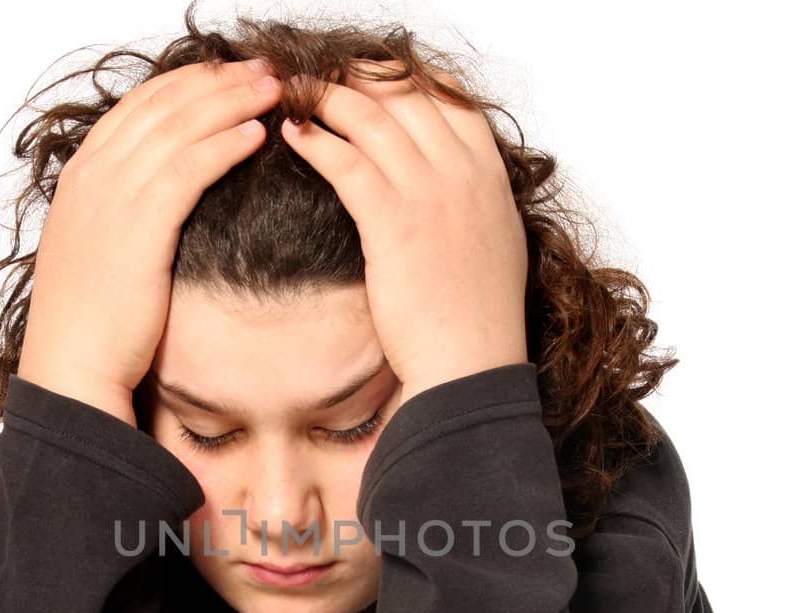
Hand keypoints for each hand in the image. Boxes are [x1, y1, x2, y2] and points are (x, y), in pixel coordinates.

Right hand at [16, 57, 283, 422]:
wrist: (72, 365)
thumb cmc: (90, 322)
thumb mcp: (97, 251)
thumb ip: (121, 215)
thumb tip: (157, 205)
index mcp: (81, 178)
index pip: (138, 107)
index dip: (187, 84)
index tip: (226, 75)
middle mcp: (94, 176)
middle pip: (163, 105)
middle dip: (217, 81)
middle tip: (262, 69)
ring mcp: (113, 195)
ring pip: (181, 127)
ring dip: (231, 101)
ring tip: (273, 89)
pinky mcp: (141, 224)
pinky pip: (191, 167)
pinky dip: (226, 143)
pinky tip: (257, 133)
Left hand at [279, 61, 528, 405]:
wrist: (471, 364)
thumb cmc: (478, 317)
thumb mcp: (493, 243)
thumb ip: (472, 201)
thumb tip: (447, 186)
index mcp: (489, 175)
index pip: (449, 98)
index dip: (405, 78)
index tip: (371, 74)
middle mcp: (462, 173)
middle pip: (405, 96)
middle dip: (357, 77)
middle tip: (320, 74)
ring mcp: (429, 194)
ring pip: (371, 118)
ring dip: (327, 97)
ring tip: (295, 93)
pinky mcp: (393, 222)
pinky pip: (346, 163)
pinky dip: (316, 141)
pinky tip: (293, 135)